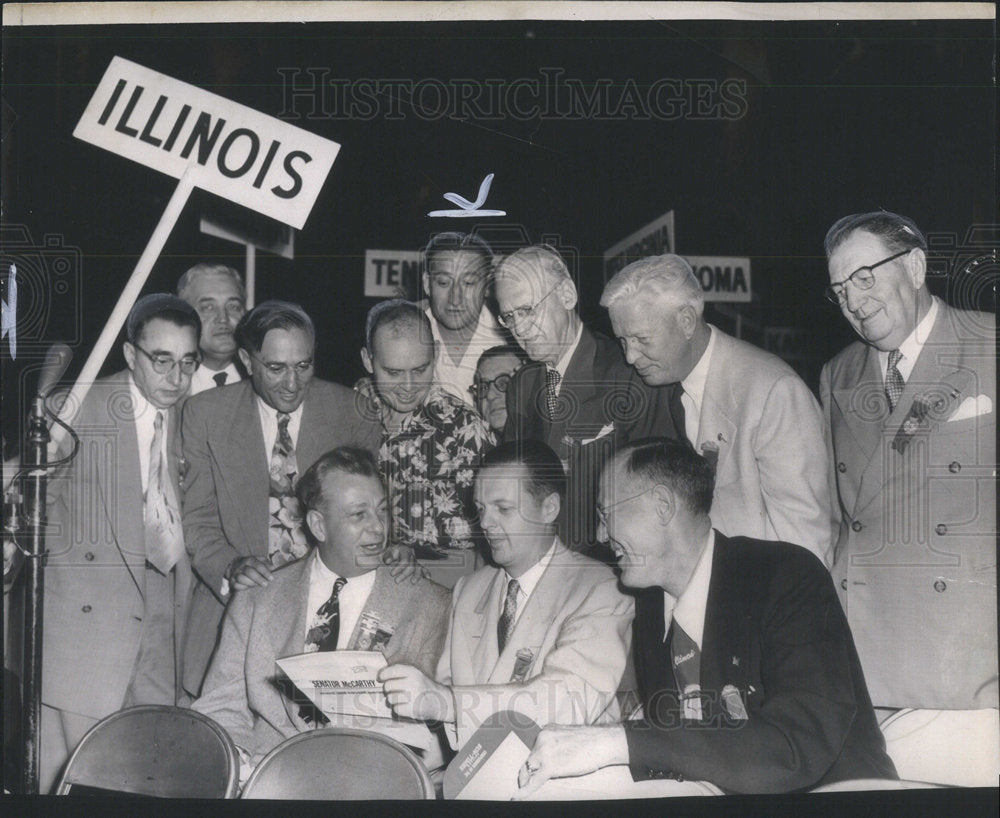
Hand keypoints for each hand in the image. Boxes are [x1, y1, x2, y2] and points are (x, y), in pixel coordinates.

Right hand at [228, 556, 273, 589]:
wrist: (236, 566)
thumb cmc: (252, 565)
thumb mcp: (260, 561)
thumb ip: (267, 564)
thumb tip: (273, 568)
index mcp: (250, 560)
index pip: (258, 565)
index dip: (265, 572)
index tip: (271, 578)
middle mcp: (241, 566)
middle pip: (249, 572)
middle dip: (258, 579)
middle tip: (265, 584)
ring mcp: (235, 574)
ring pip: (241, 578)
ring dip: (251, 583)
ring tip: (257, 585)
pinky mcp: (232, 582)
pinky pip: (237, 585)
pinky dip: (243, 587)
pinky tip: (249, 587)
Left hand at [378, 663, 453, 721]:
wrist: (440, 701)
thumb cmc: (424, 687)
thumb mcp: (416, 674)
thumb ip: (400, 672)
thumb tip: (381, 675)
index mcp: (413, 672)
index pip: (392, 671)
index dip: (383, 674)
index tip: (380, 678)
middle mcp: (413, 683)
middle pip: (388, 686)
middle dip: (388, 689)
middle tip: (394, 690)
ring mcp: (413, 697)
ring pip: (390, 698)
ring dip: (393, 699)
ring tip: (402, 698)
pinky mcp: (412, 710)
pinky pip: (395, 709)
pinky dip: (398, 708)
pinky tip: (405, 706)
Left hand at [383, 543, 427, 584]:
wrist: (398, 549)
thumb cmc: (393, 552)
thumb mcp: (389, 552)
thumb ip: (388, 556)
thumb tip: (388, 561)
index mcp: (405, 551)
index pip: (404, 560)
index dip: (398, 568)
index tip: (392, 574)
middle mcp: (412, 555)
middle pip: (411, 566)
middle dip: (404, 574)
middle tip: (396, 581)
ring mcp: (416, 560)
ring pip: (419, 568)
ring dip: (416, 575)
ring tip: (413, 582)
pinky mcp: (419, 565)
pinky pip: (424, 568)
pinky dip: (426, 573)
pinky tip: (428, 577)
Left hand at [513, 725, 628, 799]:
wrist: (602, 742)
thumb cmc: (590, 741)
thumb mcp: (567, 735)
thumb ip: (556, 741)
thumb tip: (552, 753)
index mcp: (546, 730)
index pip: (534, 747)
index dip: (533, 760)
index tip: (531, 768)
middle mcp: (542, 738)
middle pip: (530, 758)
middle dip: (529, 771)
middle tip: (527, 781)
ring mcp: (545, 752)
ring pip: (529, 769)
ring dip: (526, 780)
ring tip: (523, 788)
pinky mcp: (550, 766)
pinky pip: (534, 781)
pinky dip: (525, 790)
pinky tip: (516, 796)